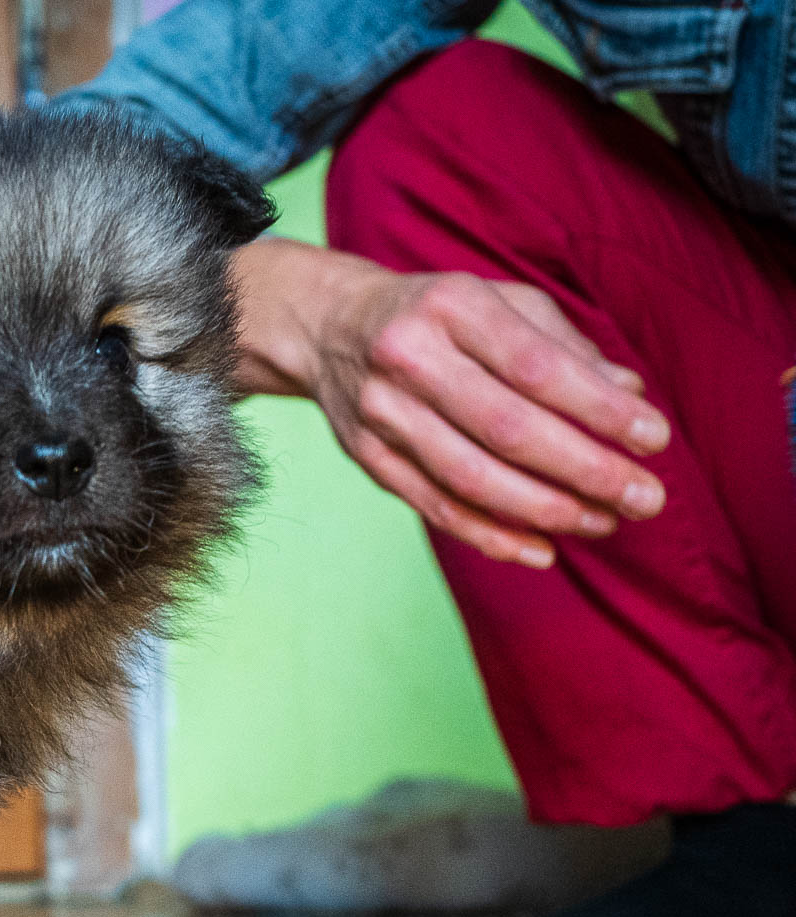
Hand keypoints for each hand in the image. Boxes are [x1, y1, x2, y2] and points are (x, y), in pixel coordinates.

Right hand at [231, 239, 669, 567]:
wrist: (328, 327)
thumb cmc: (436, 313)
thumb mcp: (500, 301)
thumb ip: (565, 345)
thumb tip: (630, 395)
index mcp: (452, 305)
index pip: (537, 366)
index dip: (599, 409)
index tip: (653, 439)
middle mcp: (409, 356)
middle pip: (507, 428)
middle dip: (585, 470)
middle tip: (644, 499)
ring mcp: (381, 411)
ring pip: (471, 476)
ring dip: (545, 509)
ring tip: (603, 523)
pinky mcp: (366, 455)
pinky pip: (434, 505)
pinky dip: (490, 535)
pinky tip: (541, 549)